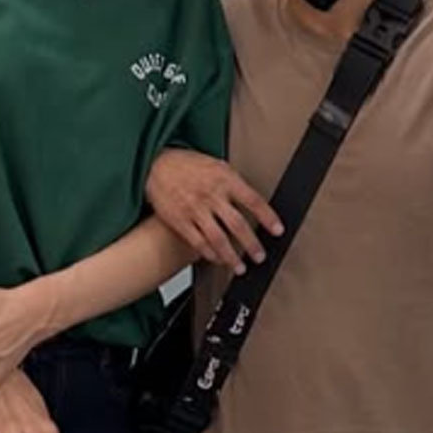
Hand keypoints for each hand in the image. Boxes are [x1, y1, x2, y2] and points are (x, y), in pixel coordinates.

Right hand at [147, 149, 283, 274]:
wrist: (155, 165)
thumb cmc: (186, 164)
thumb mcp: (216, 164)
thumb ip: (234, 183)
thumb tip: (252, 201)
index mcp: (224, 179)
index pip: (253, 201)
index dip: (268, 217)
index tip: (277, 230)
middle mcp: (211, 195)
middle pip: (237, 224)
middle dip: (251, 244)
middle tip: (260, 256)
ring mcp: (194, 209)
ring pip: (218, 239)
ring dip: (231, 257)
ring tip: (240, 267)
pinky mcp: (179, 221)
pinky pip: (198, 242)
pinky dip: (209, 254)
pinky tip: (217, 259)